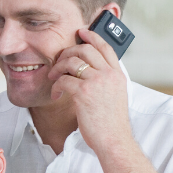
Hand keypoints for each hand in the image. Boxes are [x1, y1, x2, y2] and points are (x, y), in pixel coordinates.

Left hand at [48, 27, 133, 153]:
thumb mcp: (116, 96)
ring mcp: (97, 82)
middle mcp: (109, 75)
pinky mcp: (83, 92)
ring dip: (58, 68)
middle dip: (67, 52)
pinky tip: (56, 94)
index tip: (81, 32)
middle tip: (59, 62)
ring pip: (71, 61)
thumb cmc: (111, 123)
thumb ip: (106, 80)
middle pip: (85, 49)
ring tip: (54, 78)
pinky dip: (55, 86)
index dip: (92, 36)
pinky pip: (63, 80)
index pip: (105, 47)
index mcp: (118, 75)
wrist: (114, 140)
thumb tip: (88, 70)